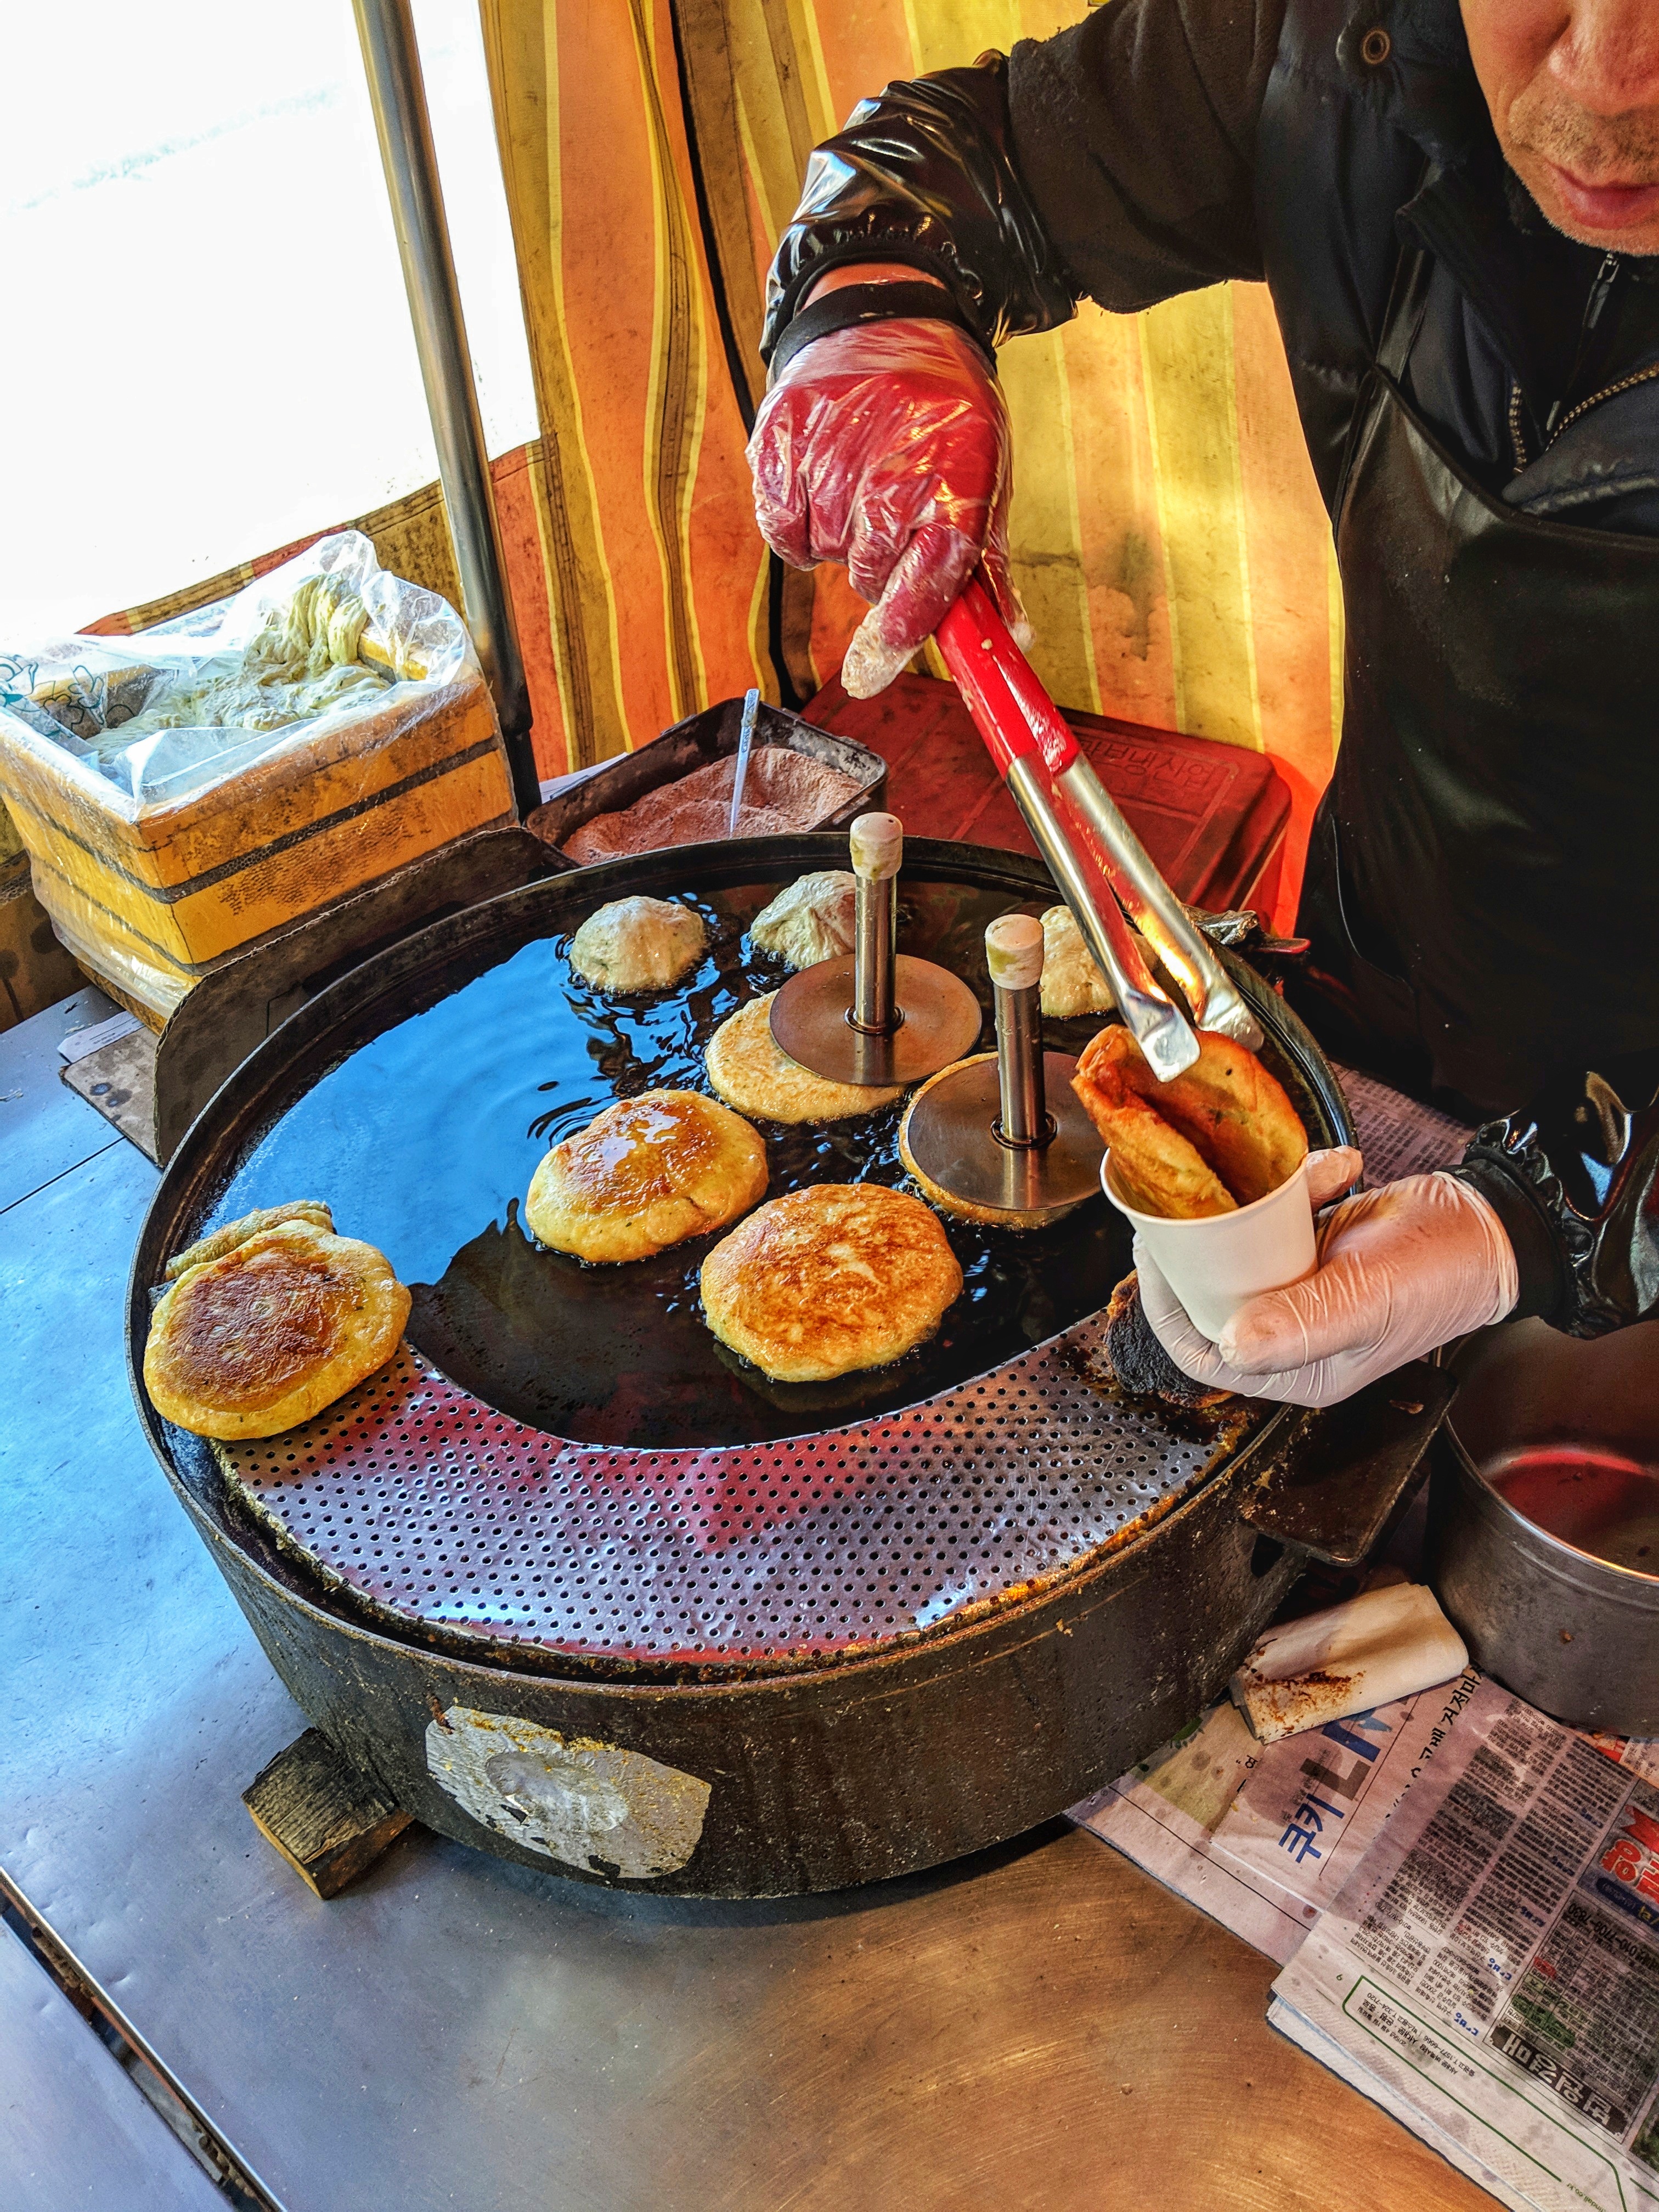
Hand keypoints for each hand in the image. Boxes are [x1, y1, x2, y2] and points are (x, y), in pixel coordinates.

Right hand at [747, 316, 1025, 697]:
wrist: (886, 316)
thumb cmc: (943, 411)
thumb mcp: (984, 478)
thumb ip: (988, 565)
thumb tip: (1009, 638)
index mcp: (954, 480)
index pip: (927, 582)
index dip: (901, 631)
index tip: (874, 670)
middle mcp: (892, 467)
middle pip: (867, 576)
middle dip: (876, 565)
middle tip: (889, 512)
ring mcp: (831, 452)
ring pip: (821, 554)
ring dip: (837, 538)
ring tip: (857, 482)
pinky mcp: (782, 439)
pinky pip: (780, 528)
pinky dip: (795, 523)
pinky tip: (819, 485)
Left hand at [1136, 1152, 1519, 1407]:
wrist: (1491, 1224)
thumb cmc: (1442, 1273)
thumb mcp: (1369, 1298)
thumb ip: (1303, 1324)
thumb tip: (1233, 1346)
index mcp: (1300, 1368)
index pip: (1205, 1353)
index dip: (1168, 1309)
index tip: (1153, 1257)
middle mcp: (1293, 1334)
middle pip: (1213, 1297)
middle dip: (1198, 1249)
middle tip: (1185, 1202)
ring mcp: (1302, 1289)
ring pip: (1241, 1252)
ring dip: (1257, 1207)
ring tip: (1293, 1176)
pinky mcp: (1314, 1250)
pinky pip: (1278, 1220)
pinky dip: (1298, 1186)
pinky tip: (1336, 1171)